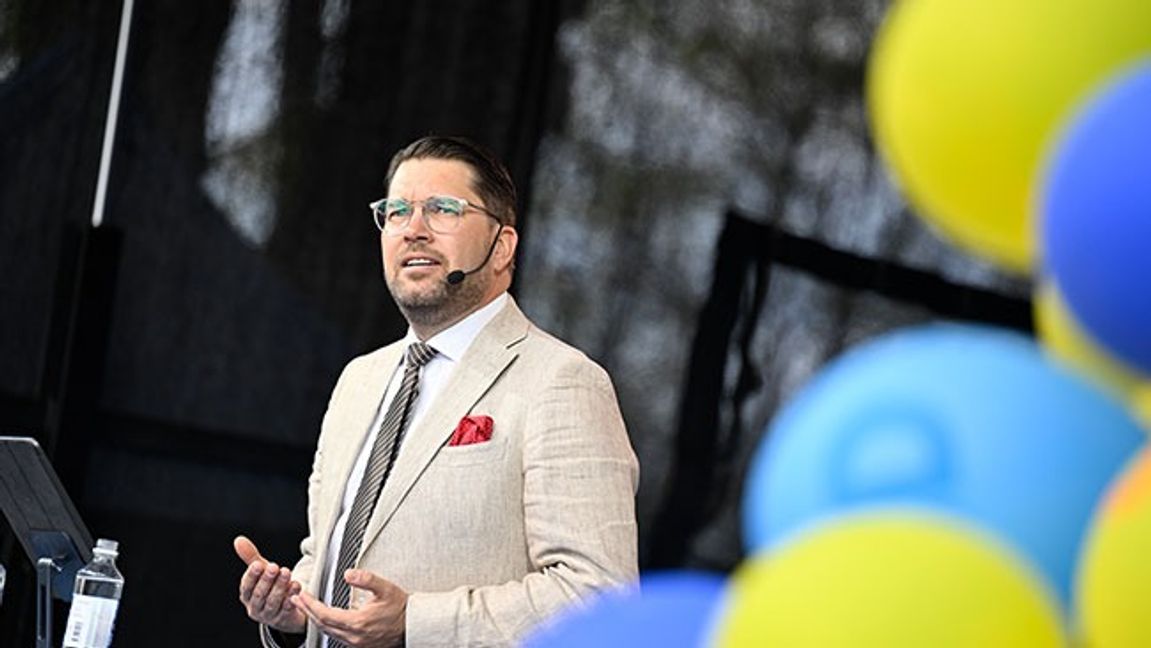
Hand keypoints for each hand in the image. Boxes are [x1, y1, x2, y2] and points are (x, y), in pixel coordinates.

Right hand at [234, 535, 306, 632]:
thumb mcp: (262, 571)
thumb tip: (238, 540)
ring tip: (287, 573)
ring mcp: (269, 615)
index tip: (258, 564)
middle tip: (274, 566)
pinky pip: (287, 609)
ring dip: (280, 587)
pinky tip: (296, 585)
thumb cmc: (270, 586)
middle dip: (267, 580)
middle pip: (259, 594)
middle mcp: (255, 607)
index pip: (246, 586)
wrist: (286, 608)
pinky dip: (291, 597)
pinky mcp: (283, 619)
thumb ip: (251, 557)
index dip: (252, 576)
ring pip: (273, 602)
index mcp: (247, 596)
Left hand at [292, 569, 407, 647]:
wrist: (414, 625)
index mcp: (357, 623)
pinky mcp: (359, 645)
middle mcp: (354, 636)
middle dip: (307, 612)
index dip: (310, 605)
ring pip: (327, 633)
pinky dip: (326, 627)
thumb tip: (349, 574)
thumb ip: (366, 579)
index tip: (302, 595)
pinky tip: (324, 619)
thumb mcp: (385, 588)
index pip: (325, 614)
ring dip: (315, 620)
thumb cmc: (401, 607)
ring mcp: (356, 643)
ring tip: (306, 608)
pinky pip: (336, 637)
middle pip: (322, 625)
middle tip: (296, 599)